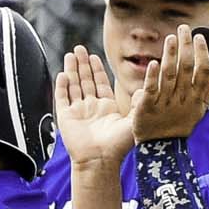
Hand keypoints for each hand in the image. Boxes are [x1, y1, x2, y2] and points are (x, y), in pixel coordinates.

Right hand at [55, 47, 134, 167]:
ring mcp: (77, 112)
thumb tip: (147, 85)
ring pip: (73, 86)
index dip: (96, 69)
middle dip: (82, 64)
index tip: (93, 55)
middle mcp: (90, 108)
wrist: (101, 159)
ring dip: (72, 70)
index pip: (99, 83)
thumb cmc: (119, 144)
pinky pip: (62, 98)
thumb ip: (140, 102)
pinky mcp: (66, 118)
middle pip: (84, 81)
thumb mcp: (135, 119)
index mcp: (106, 107)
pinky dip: (62, 86)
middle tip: (79, 49)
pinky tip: (63, 73)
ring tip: (70, 55)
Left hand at [130, 26, 208, 143]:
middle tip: (183, 28)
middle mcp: (182, 100)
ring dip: (171, 55)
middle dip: (186, 46)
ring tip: (171, 38)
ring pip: (170, 76)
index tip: (199, 36)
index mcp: (195, 99)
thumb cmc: (178, 128)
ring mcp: (165, 104)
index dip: (201, 52)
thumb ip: (205, 91)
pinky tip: (153, 62)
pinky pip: (151, 90)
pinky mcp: (147, 109)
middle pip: (186, 68)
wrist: (160, 151)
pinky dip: (152, 76)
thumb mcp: (196, 111)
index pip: (201, 70)